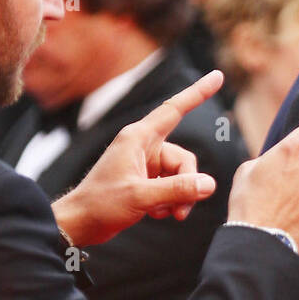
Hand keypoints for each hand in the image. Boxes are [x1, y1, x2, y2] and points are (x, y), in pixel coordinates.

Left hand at [53, 71, 223, 246]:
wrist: (81, 223)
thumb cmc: (102, 204)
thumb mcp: (141, 196)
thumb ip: (177, 189)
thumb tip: (209, 184)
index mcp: (139, 137)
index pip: (175, 109)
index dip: (198, 92)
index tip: (217, 76)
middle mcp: (144, 146)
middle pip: (184, 159)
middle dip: (187, 186)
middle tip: (180, 211)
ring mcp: (146, 163)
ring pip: (180, 176)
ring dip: (178, 198)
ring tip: (166, 215)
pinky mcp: (146, 179)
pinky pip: (171, 186)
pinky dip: (169, 202)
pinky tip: (154, 213)